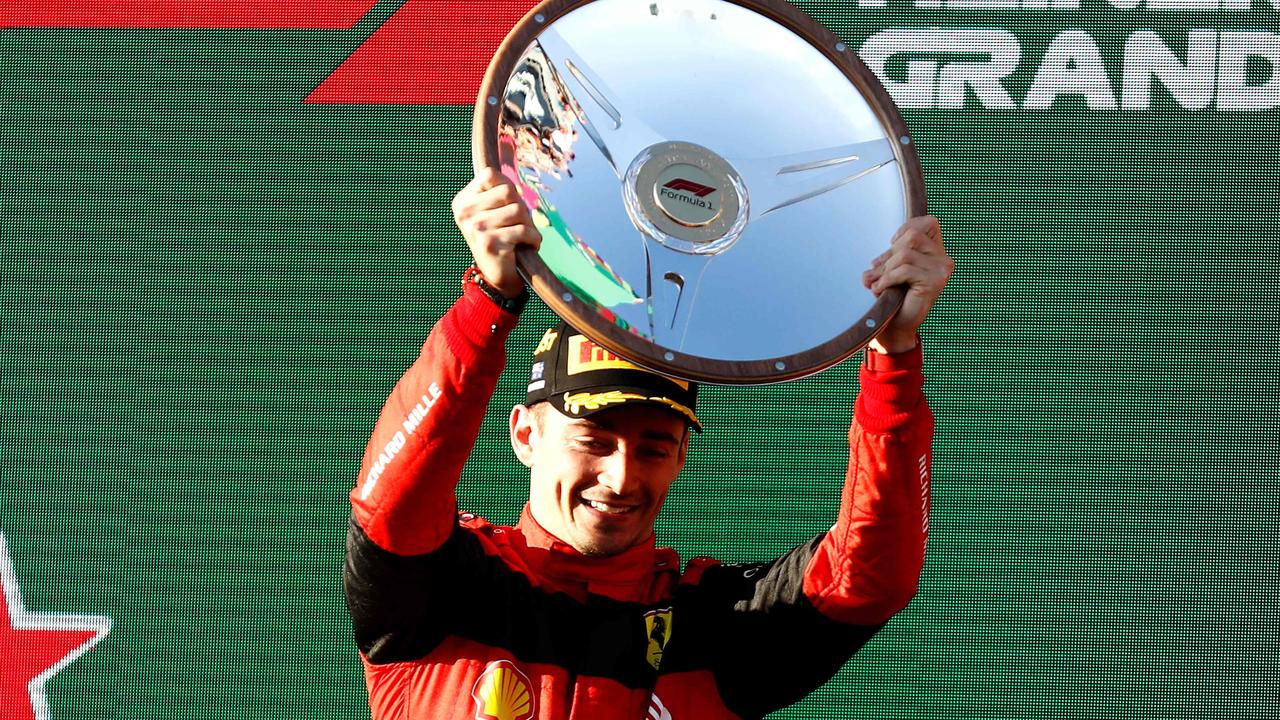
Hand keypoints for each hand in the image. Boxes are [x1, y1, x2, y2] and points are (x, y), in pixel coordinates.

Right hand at [451, 168, 541, 297]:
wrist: (497, 277)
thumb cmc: (500, 238)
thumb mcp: (493, 211)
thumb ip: (497, 188)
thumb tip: (507, 147)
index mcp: (462, 201)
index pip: (490, 174)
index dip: (508, 187)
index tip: (509, 205)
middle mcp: (464, 212)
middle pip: (508, 191)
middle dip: (522, 208)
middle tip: (520, 224)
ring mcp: (475, 227)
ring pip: (518, 210)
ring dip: (529, 225)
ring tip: (523, 236)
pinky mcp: (490, 242)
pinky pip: (524, 230)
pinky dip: (534, 238)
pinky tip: (529, 246)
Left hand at [861, 215, 953, 353]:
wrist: (897, 327)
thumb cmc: (893, 296)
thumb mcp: (890, 270)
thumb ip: (886, 259)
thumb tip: (870, 268)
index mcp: (936, 251)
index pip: (929, 222)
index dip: (907, 228)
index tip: (892, 244)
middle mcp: (944, 258)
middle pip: (912, 236)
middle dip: (888, 254)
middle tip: (875, 272)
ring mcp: (941, 270)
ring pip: (905, 254)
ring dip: (885, 269)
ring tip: (877, 283)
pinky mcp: (934, 282)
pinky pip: (904, 270)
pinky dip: (887, 279)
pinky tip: (880, 289)